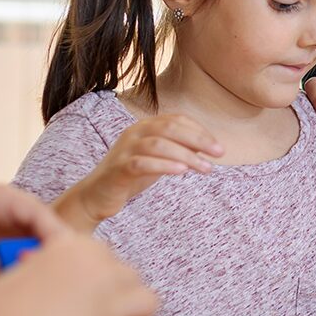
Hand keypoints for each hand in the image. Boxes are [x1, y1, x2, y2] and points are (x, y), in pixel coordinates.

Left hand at [0, 185, 73, 279]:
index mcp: (1, 198)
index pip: (38, 213)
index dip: (53, 234)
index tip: (63, 257)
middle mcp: (11, 208)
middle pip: (46, 227)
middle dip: (55, 249)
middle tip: (65, 276)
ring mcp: (11, 224)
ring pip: (39, 241)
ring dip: (43, 259)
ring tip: (51, 284)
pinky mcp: (7, 241)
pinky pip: (28, 252)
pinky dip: (31, 265)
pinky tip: (34, 285)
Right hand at [0, 233, 155, 315]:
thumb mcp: (19, 273)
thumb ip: (42, 268)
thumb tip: (41, 271)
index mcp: (74, 248)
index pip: (104, 255)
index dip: (100, 274)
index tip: (91, 290)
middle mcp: (99, 269)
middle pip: (130, 275)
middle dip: (121, 293)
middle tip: (107, 312)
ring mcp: (111, 300)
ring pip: (149, 301)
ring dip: (138, 314)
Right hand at [59, 113, 223, 228]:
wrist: (96, 195)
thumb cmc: (130, 176)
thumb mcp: (157, 158)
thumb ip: (177, 149)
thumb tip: (207, 145)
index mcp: (144, 127)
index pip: (176, 120)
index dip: (200, 131)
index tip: (218, 147)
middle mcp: (134, 133)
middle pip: (170, 128)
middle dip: (198, 139)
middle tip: (219, 154)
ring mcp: (125, 150)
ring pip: (159, 145)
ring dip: (187, 155)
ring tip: (206, 169)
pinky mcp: (118, 169)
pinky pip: (143, 163)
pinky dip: (164, 166)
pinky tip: (182, 172)